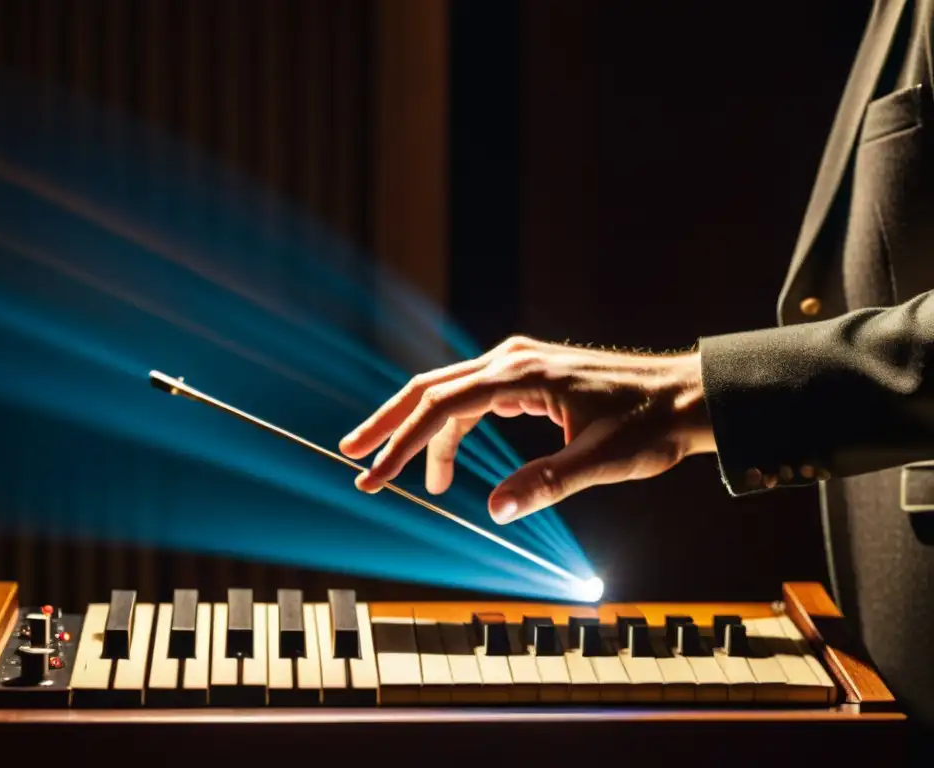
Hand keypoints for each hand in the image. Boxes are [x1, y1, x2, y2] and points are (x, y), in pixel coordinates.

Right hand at [339, 335, 716, 523]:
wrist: (688, 395)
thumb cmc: (650, 423)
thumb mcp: (600, 461)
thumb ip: (546, 483)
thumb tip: (495, 512)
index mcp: (522, 375)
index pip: (443, 406)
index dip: (403, 443)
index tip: (374, 474)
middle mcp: (512, 360)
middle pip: (431, 387)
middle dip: (389, 423)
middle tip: (353, 455)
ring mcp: (519, 363)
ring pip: (449, 392)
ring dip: (421, 431)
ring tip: (406, 476)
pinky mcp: (527, 375)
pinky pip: (473, 397)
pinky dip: (451, 427)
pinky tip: (447, 456)